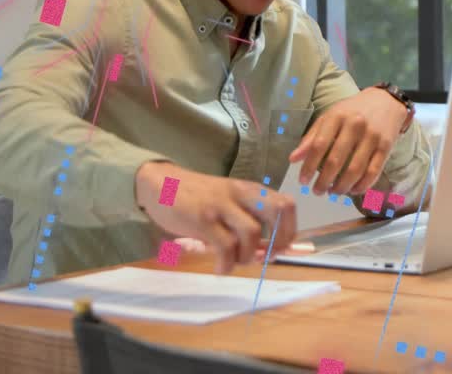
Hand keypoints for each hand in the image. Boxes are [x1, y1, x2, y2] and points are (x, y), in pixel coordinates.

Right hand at [135, 162, 296, 274]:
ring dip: (249, 256)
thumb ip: (247, 220)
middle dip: (280, 240)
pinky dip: (227, 264)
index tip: (280, 248)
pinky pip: (225, 246)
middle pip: (278, 211)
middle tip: (267, 257)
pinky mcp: (203, 218)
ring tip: (235, 262)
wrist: (161, 183)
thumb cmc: (199, 197)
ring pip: (252, 233)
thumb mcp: (229, 201)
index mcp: (251, 190)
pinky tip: (221, 268)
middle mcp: (241, 194)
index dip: (290, 229)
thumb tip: (268, 252)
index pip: (286, 204)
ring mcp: (222, 205)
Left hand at [289, 87, 407, 196]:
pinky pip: (373, 172)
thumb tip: (293, 160)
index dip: (308, 166)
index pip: (319, 145)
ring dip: (342, 186)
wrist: (386, 101)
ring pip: (355, 170)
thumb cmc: (352, 111)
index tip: (302, 181)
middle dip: (324, 181)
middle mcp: (355, 125)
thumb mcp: (330, 117)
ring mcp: (373, 136)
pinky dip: (362, 186)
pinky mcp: (386, 147)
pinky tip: (353, 190)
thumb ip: (311, 137)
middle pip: (336, 161)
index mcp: (337, 116)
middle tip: (317, 191)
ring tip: (333, 192)